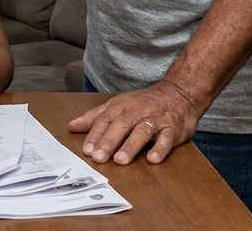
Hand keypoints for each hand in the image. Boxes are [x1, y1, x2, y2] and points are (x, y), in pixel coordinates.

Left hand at [68, 80, 203, 164]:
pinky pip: (167, 138)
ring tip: (120, 160)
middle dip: (109, 141)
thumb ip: (95, 117)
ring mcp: (156, 119)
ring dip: (131, 146)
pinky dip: (160, 148)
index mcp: (122, 105)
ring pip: (142, 131)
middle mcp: (138, 111)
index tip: (86, 150)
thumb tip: (72, 126)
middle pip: (121, 125)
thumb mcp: (118, 104)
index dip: (95, 134)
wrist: (180, 92)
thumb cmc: (144, 102)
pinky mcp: (174, 128)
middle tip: (99, 157)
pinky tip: (153, 158)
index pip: (105, 120)